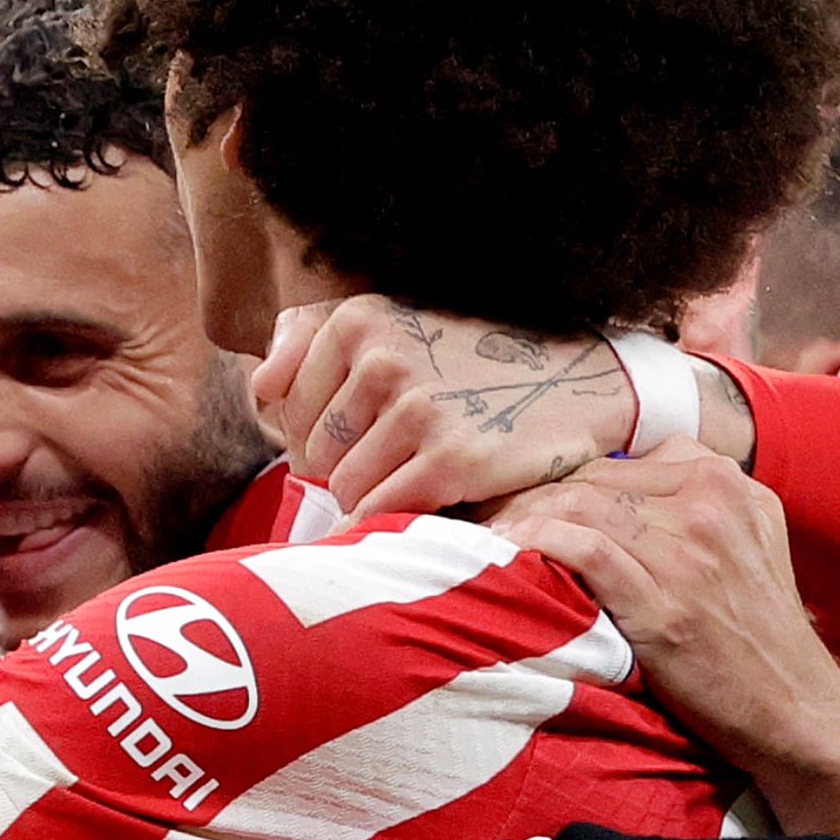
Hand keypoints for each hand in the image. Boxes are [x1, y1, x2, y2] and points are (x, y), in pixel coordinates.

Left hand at [255, 298, 637, 519]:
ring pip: (342, 488)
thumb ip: (311, 336)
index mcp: (358, 319)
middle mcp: (382, 358)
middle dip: (344, 465)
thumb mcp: (394, 321)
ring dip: (373, 494)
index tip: (362, 427)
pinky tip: (430, 498)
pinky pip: (379, 512)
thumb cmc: (472, 361)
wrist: (580, 382)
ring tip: (420, 469)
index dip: (316, 430)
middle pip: (310, 452)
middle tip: (399, 451)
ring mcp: (417, 409)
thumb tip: (260, 387)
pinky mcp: (450, 460)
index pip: (283, 407)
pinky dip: (393, 520)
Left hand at [483, 447, 839, 807]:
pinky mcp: (669, 599)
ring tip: (481, 543)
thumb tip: (592, 504)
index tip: (515, 507)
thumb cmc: (753, 641)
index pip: (614, 463)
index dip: (556, 484)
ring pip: (579, 505)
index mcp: (726, 480)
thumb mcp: (737, 550)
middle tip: (480, 525)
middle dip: (527, 499)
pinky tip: (505, 555)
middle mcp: (712, 499)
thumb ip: (682, 513)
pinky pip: (583, 547)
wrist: (799, 712)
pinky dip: (535, 543)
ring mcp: (691, 547)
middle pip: (590, 479)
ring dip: (519, 520)